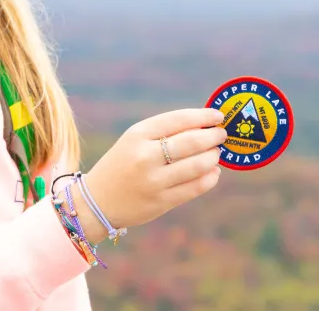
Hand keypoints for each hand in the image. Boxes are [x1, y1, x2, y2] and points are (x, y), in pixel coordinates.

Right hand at [70, 108, 225, 243]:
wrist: (97, 201)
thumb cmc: (123, 163)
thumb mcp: (135, 140)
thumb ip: (166, 132)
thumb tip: (204, 125)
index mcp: (138, 134)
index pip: (178, 119)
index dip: (203, 116)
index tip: (218, 116)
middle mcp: (145, 156)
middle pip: (191, 142)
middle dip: (213, 137)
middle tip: (221, 135)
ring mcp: (153, 181)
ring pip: (197, 165)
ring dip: (213, 157)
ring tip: (216, 154)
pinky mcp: (161, 202)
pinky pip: (195, 188)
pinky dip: (210, 178)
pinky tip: (213, 172)